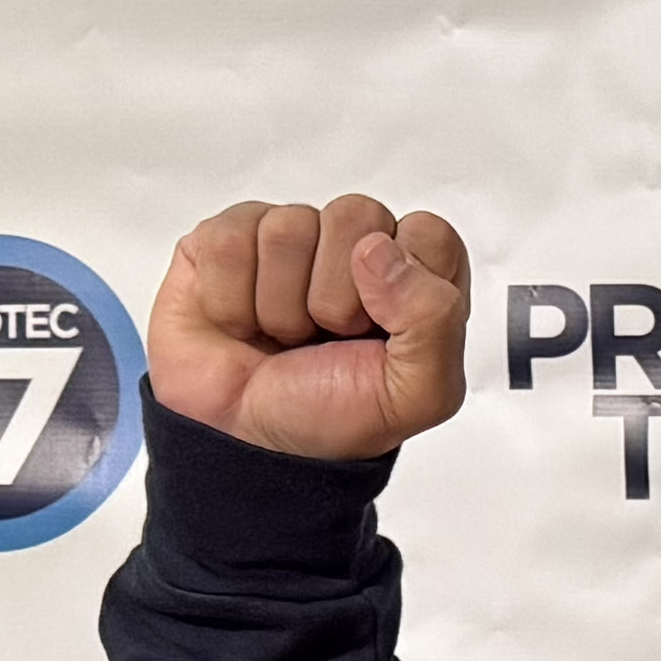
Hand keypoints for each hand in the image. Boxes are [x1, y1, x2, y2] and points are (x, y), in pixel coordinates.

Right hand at [150, 195, 470, 461]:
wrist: (250, 447)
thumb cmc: (331, 415)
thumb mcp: (417, 394)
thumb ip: (435, 320)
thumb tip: (381, 251)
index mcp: (412, 274)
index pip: (427, 232)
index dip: (402, 284)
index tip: (381, 332)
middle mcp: (353, 247)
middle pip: (355, 214)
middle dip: (335, 297)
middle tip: (325, 337)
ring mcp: (288, 239)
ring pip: (288, 228)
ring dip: (281, 306)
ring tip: (283, 336)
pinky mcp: (225, 242)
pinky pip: (230, 240)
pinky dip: (232, 300)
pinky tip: (240, 324)